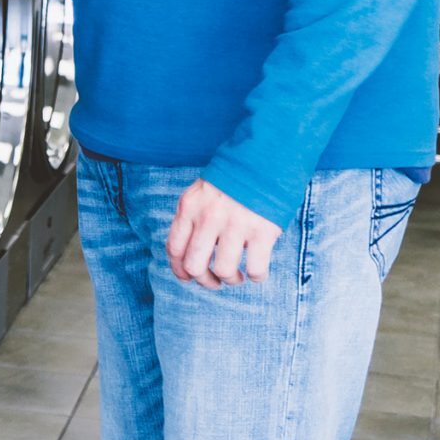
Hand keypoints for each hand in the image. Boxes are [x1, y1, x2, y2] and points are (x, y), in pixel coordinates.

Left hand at [165, 179, 282, 287]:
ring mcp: (236, 225)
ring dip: (231, 280)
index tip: (188, 277)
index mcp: (190, 208)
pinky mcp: (263, 231)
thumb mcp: (201, 191)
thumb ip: (193, 216)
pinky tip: (257, 272)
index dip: (179, 269)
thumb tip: (188, 249)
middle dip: (204, 280)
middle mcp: (208, 218)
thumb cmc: (233, 178)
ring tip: (237, 277)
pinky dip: (256, 276)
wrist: (265, 158)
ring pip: (224, 270)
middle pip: (195, 265)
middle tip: (215, 281)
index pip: (174, 249)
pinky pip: (255, 267)